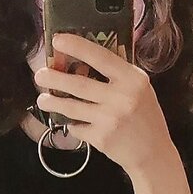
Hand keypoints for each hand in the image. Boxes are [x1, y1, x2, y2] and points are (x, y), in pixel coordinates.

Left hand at [33, 32, 174, 176]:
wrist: (153, 154)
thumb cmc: (145, 118)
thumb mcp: (140, 89)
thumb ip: (118, 75)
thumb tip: (84, 57)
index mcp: (132, 79)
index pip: (100, 57)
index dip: (77, 46)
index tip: (57, 40)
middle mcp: (121, 97)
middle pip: (79, 83)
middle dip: (54, 78)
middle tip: (39, 74)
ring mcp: (110, 119)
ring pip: (72, 107)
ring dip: (53, 102)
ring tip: (43, 99)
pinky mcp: (101, 138)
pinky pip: (77, 127)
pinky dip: (72, 124)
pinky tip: (71, 122)